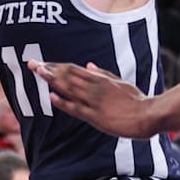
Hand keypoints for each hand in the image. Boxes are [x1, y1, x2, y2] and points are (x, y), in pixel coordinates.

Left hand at [29, 61, 158, 138]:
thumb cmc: (136, 99)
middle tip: (32, 63)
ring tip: (37, 73)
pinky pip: (76, 108)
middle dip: (48, 69)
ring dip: (52, 80)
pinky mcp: (95, 116)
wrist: (148, 115)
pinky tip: (52, 96)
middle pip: (66, 76)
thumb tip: (89, 65)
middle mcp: (94, 87)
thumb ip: (103, 74)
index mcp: (99, 78)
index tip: (43, 63)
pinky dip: (63, 102)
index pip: (72, 69)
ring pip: (69, 88)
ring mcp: (94, 101)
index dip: (56, 66)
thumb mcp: (120, 82)